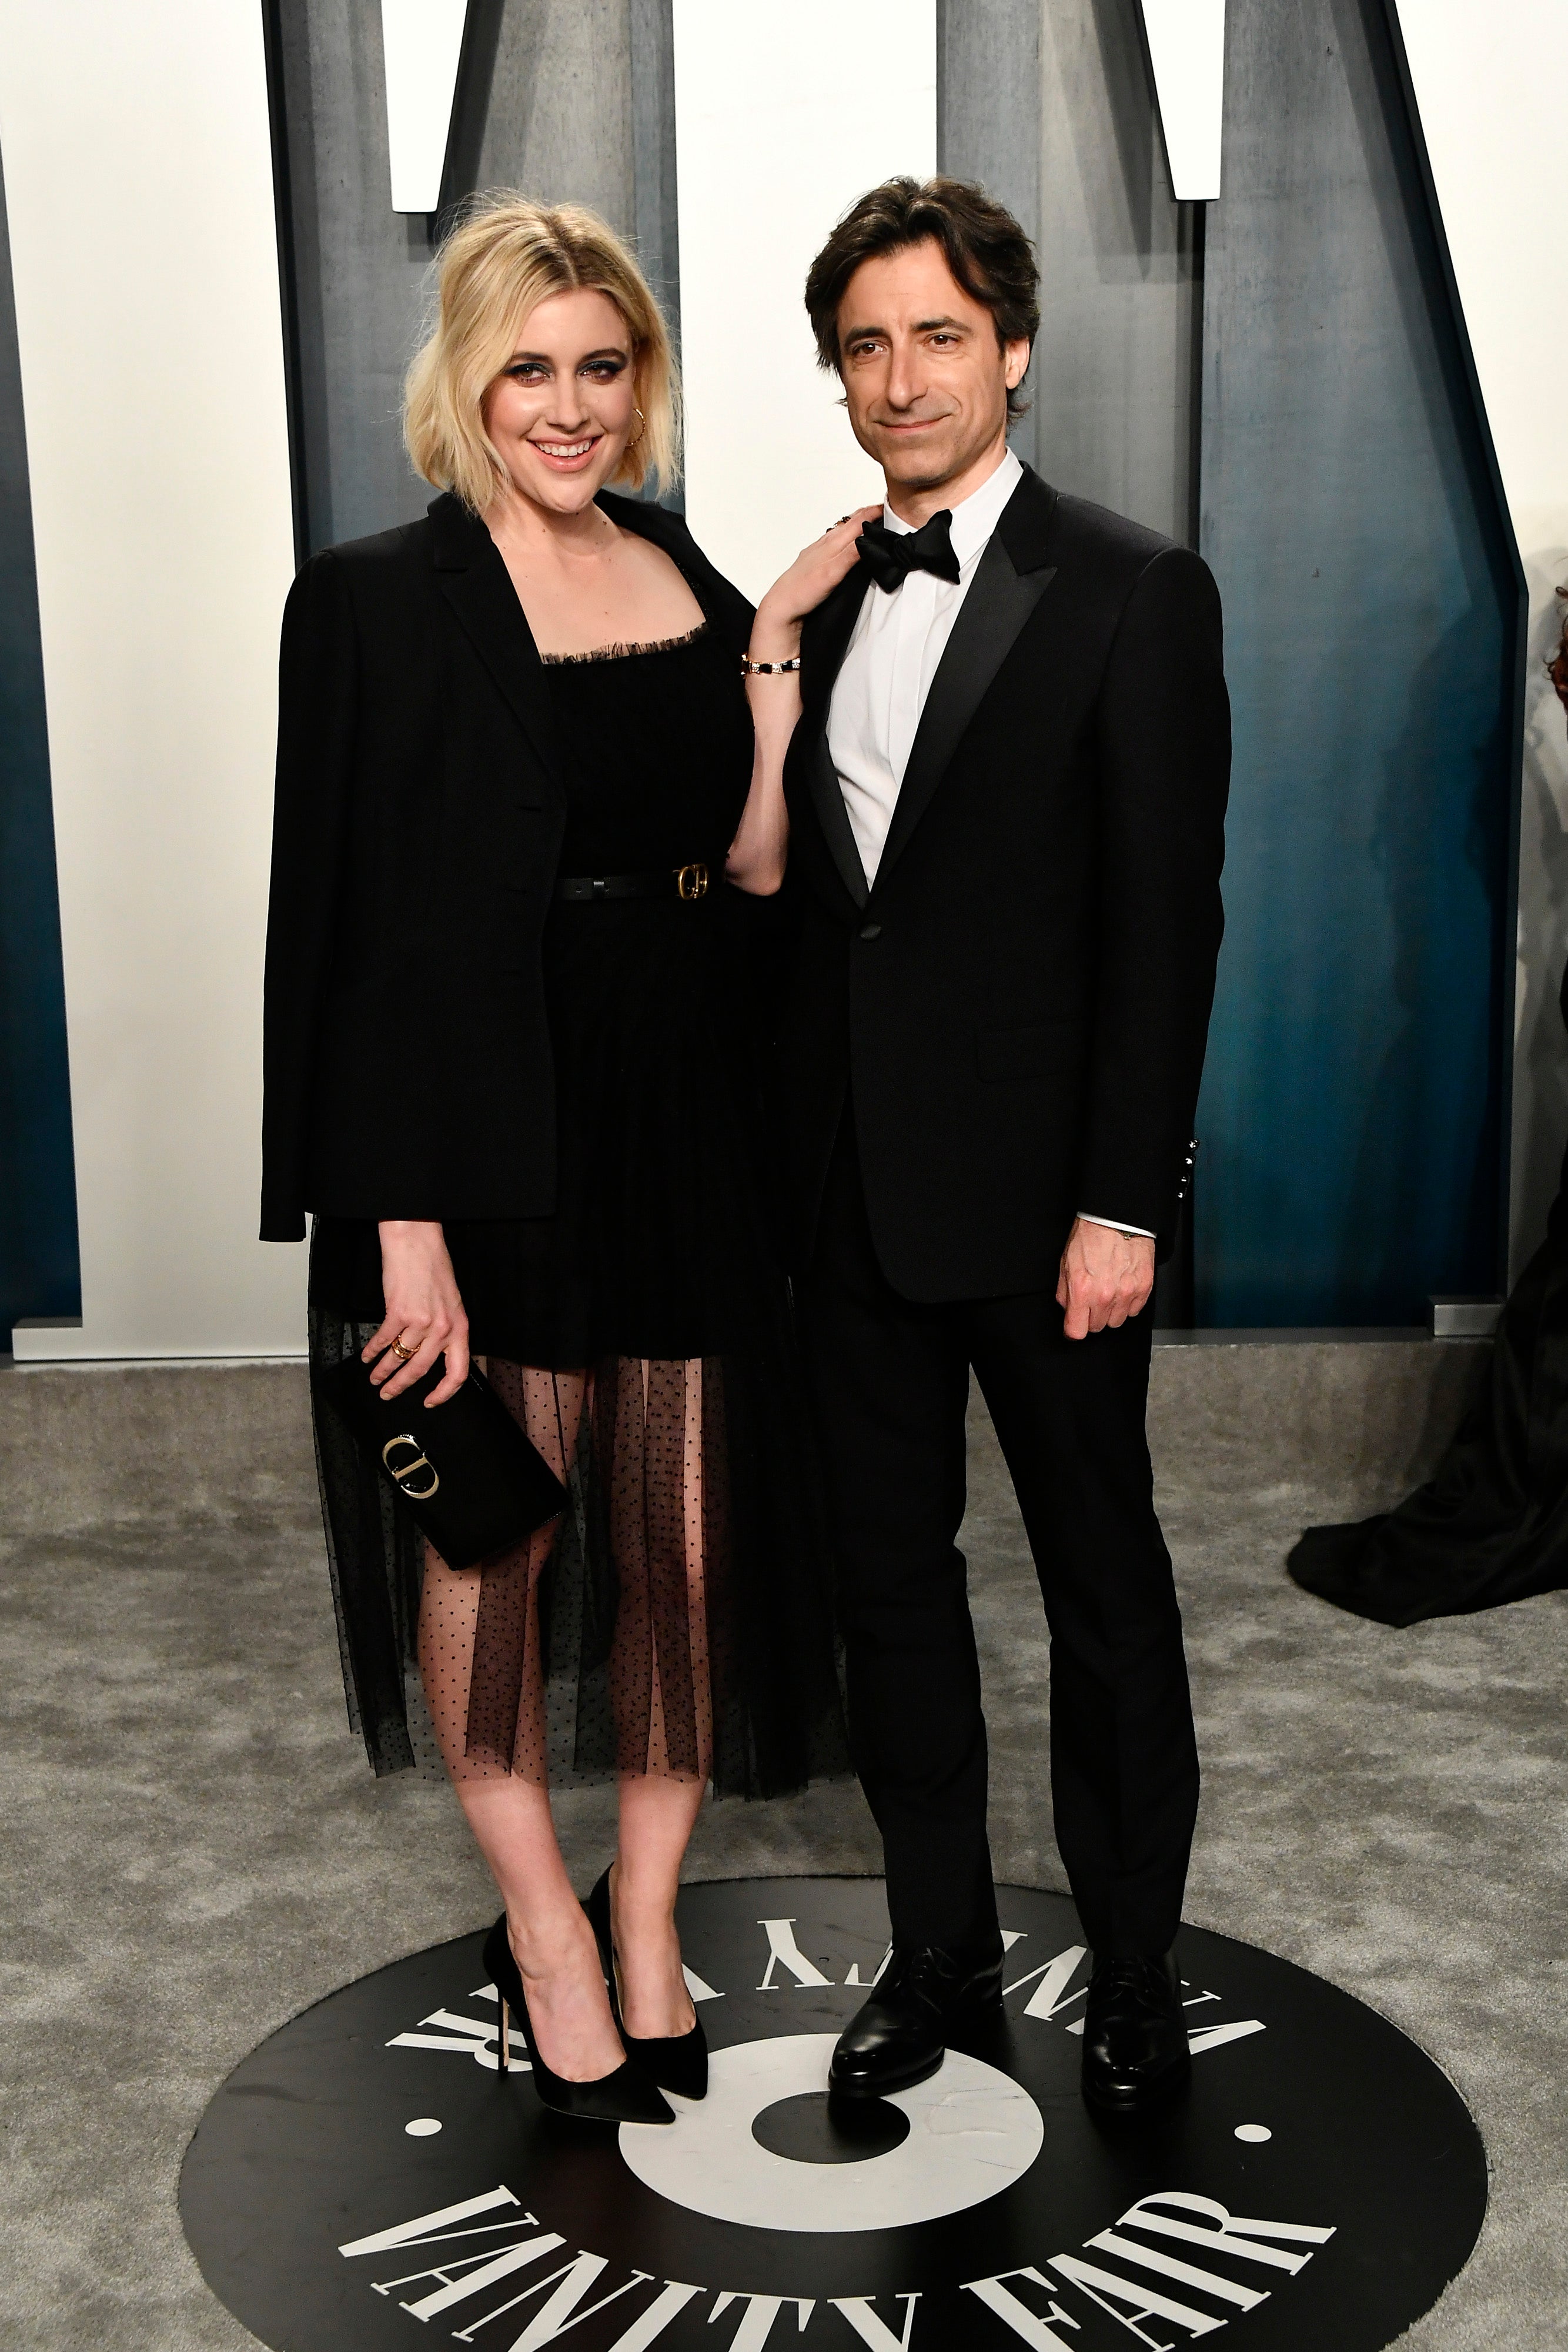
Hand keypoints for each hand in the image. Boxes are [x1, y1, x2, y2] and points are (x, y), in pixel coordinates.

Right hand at [364, 1220, 469, 1403]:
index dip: (444, 1392)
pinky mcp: (398, 1312)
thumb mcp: (451, 1303)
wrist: (417, 1241)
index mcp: (460, 1328)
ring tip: (374, 1378)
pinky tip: (367, 1356)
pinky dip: (372, 1351)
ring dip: (383, 1371)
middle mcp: (443, 1328)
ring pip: (398, 1357)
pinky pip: (383, 1340)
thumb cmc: (434, 1267)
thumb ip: (446, 1330)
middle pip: (420, 1370)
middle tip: (388, 1394)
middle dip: (401, 1386)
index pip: (458, 1372)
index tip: (431, 1401)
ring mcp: (421, 1322)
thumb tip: (434, 1354)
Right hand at [749, 505, 882, 658]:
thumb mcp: (820, 570)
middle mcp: (825, 546)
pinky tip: (872, 542)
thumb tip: (853, 556)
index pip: (847, 523)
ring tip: (884, 514)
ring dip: (867, 521)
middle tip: (887, 504)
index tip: (879, 508)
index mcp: (823, 544)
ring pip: (851, 532)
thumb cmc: (799, 591)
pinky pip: (849, 555)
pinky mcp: (830, 572)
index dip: (863, 514)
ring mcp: (828, 557)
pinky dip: (861, 546)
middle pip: (851, 523)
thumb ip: (834, 561)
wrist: (782, 605)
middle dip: (869, 512)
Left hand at [1055, 1218, 1155, 1339]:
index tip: (1074, 1324)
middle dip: (1091, 1316)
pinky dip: (1127, 1303)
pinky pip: (1134, 1311)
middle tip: (1091, 1297)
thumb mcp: (1065, 1263)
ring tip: (1108, 1290)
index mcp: (1082, 1289)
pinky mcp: (1143, 1288)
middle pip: (1096, 1327)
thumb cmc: (1091, 1236)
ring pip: (1116, 1321)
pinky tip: (1121, 1287)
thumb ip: (1064, 1292)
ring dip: (1110, 1311)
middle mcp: (1105, 1296)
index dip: (1073, 1329)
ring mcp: (1126, 1293)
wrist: (1117, 1219)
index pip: (1076, 1331)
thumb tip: (1068, 1309)